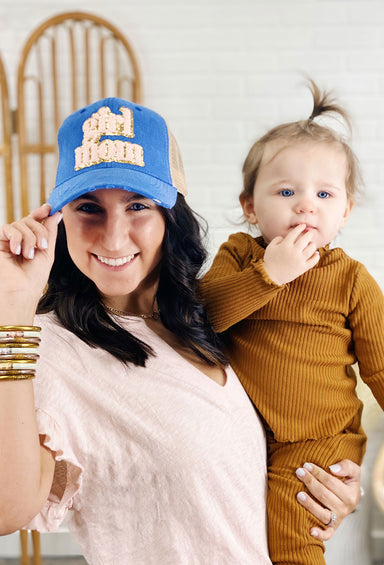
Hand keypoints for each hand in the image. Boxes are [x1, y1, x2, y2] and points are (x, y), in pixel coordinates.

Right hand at [0, 204, 61, 322]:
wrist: (20, 292)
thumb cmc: (34, 277)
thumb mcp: (47, 252)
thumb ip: (50, 231)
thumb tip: (57, 213)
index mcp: (32, 240)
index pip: (35, 221)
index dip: (42, 212)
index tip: (50, 207)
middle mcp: (20, 239)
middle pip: (30, 220)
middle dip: (39, 231)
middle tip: (42, 246)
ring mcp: (9, 240)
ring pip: (20, 224)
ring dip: (29, 238)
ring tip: (28, 255)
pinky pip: (8, 228)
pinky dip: (16, 238)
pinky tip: (17, 251)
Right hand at [263, 224, 319, 284]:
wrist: (270, 276)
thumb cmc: (269, 260)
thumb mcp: (270, 247)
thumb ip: (277, 239)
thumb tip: (285, 236)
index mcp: (285, 245)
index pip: (295, 233)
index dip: (300, 228)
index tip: (303, 226)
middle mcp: (293, 251)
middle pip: (305, 239)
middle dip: (309, 234)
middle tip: (311, 232)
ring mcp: (299, 260)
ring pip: (311, 249)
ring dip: (312, 245)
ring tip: (311, 244)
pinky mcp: (303, 268)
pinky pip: (313, 261)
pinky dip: (316, 256)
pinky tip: (315, 253)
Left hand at [296, 459, 361, 540]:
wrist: (349, 497)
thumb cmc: (347, 481)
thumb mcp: (353, 471)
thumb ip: (346, 466)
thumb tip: (332, 469)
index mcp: (351, 495)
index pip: (331, 482)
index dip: (318, 472)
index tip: (306, 465)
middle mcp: (345, 509)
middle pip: (324, 495)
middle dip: (310, 482)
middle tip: (299, 472)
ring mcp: (338, 519)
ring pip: (322, 514)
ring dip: (310, 505)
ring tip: (299, 494)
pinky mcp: (332, 527)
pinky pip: (327, 534)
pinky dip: (320, 534)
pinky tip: (310, 530)